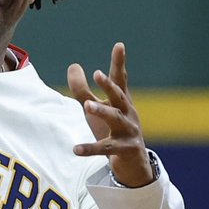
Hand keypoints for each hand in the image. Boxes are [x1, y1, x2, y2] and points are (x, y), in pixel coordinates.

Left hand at [67, 42, 155, 186]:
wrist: (135, 163)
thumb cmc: (114, 130)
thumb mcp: (97, 108)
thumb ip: (83, 90)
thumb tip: (73, 65)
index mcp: (122, 101)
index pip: (120, 79)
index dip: (119, 62)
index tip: (119, 45)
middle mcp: (128, 113)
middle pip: (119, 96)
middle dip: (109, 85)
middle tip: (98, 74)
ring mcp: (129, 132)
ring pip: (115, 119)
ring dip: (102, 111)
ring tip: (87, 106)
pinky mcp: (124, 150)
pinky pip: (106, 149)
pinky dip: (90, 149)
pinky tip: (75, 149)